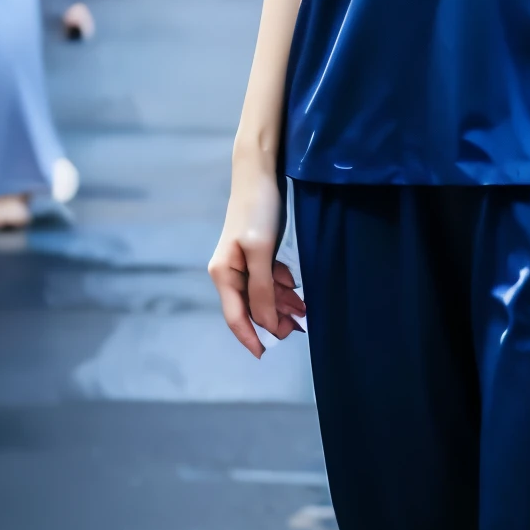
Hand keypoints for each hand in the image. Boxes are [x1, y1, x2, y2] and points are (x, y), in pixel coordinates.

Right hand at [208, 157, 304, 358]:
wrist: (260, 174)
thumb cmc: (258, 211)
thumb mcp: (261, 251)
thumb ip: (262, 288)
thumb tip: (266, 321)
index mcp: (223, 274)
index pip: (236, 316)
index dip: (250, 337)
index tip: (265, 355)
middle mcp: (230, 272)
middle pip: (251, 307)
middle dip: (273, 321)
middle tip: (299, 329)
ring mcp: (244, 262)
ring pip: (264, 294)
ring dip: (283, 305)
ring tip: (305, 313)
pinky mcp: (258, 252)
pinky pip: (270, 279)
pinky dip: (284, 287)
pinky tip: (298, 291)